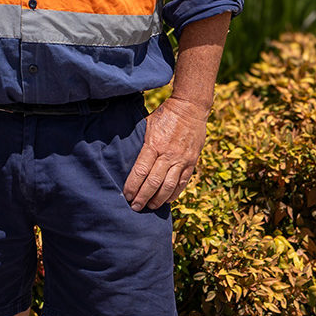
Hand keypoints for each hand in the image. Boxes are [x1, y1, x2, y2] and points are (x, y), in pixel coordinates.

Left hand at [123, 96, 209, 210]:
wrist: (190, 107)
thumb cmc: (164, 114)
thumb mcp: (147, 123)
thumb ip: (139, 139)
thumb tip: (123, 151)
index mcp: (154, 144)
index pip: (141, 170)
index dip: (133, 185)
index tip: (126, 195)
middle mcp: (168, 155)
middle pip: (154, 182)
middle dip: (143, 197)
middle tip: (134, 207)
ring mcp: (182, 160)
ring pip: (169, 186)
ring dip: (158, 200)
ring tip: (149, 207)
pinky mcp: (192, 162)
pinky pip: (183, 183)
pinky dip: (174, 194)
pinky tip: (166, 200)